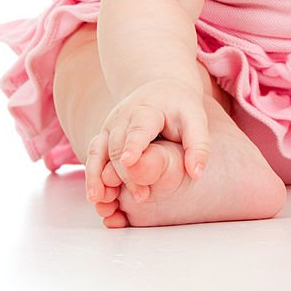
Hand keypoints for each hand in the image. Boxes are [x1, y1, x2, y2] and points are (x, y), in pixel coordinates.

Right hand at [85, 78, 210, 203]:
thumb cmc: (180, 108)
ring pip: (98, 151)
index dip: (134, 144)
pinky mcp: (104, 137)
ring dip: (97, 176)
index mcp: (148, 109)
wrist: (162, 91)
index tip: (129, 161)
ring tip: (100, 200)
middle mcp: (123, 116)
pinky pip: (92, 156)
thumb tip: (196, 173)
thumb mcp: (195, 119)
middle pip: (118, 145)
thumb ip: (198, 145)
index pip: (139, 128)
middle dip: (125, 172)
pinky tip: (96, 197)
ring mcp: (110, 126)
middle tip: (142, 196)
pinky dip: (91, 176)